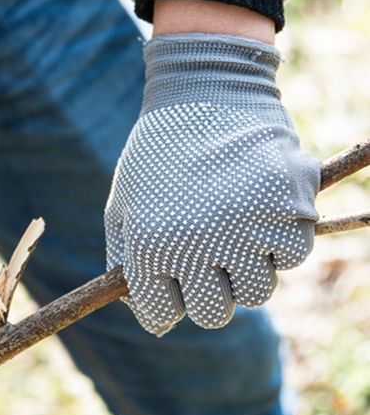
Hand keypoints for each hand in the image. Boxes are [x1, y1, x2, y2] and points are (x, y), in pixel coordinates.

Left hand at [104, 33, 319, 335]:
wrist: (205, 91)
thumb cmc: (157, 154)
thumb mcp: (122, 206)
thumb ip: (125, 265)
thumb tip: (152, 323)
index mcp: (149, 246)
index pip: (161, 314)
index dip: (166, 299)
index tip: (172, 278)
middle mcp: (198, 245)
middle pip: (213, 314)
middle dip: (207, 291)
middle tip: (206, 255)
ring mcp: (248, 229)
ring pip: (256, 291)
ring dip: (245, 268)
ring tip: (232, 227)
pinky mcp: (291, 209)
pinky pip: (292, 257)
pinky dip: (280, 241)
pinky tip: (260, 210)